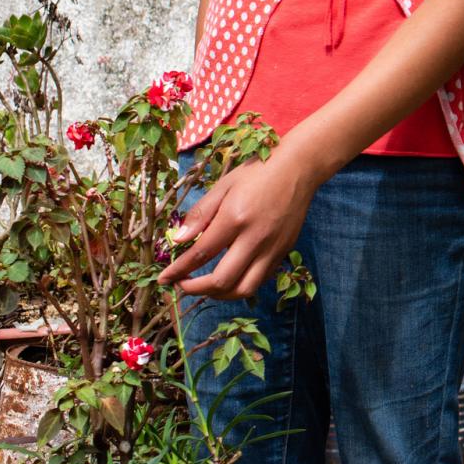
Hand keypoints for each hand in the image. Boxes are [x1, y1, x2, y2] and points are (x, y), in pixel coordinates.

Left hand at [160, 154, 320, 298]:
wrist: (299, 168)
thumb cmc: (257, 173)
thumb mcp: (222, 186)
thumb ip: (200, 214)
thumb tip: (177, 240)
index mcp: (235, 219)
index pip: (201, 254)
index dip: (178, 270)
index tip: (164, 278)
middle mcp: (255, 238)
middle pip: (222, 281)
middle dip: (195, 289)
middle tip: (181, 284)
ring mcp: (273, 248)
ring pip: (244, 289)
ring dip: (220, 295)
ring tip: (205, 287)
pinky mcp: (284, 251)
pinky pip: (260, 279)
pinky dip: (240, 284)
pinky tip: (230, 276)